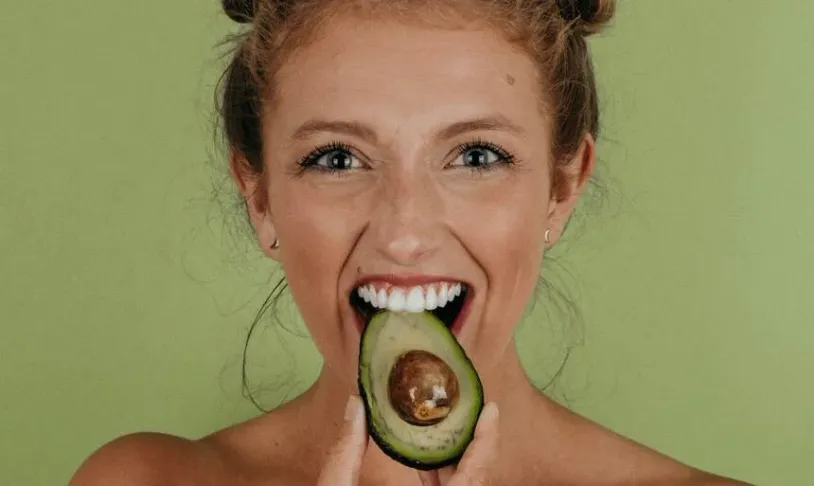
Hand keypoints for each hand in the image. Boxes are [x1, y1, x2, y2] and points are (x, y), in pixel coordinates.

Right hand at [317, 395, 499, 485]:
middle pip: (471, 483)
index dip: (486, 444)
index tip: (492, 411)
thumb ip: (344, 456)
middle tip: (464, 407)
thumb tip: (355, 407)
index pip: (473, 479)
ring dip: (455, 461)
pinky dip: (440, 480)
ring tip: (446, 424)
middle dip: (469, 443)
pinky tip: (425, 459)